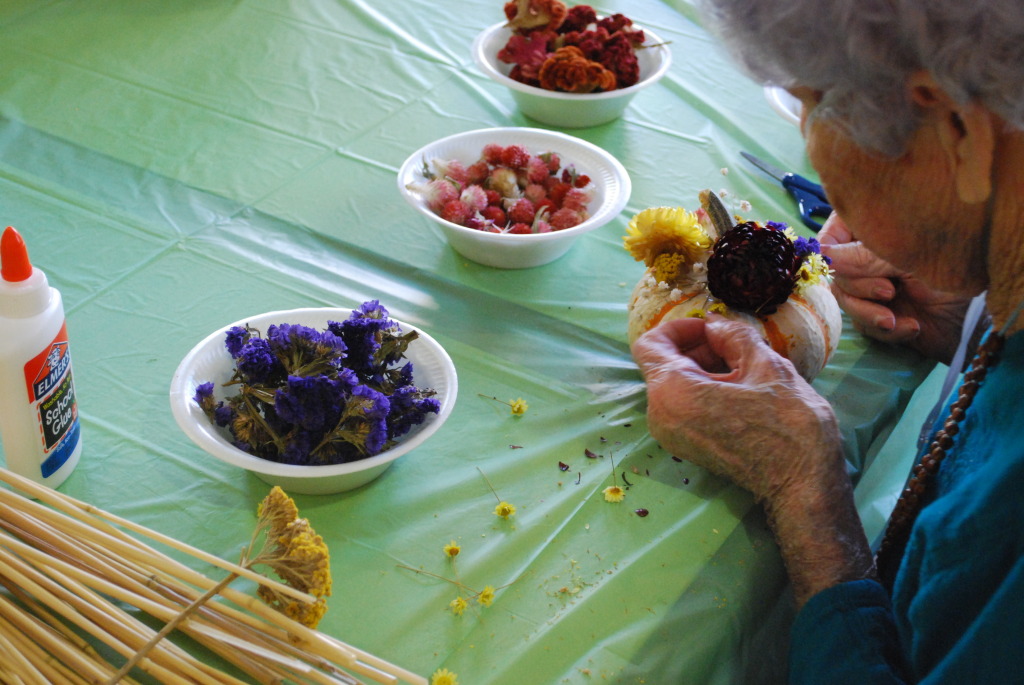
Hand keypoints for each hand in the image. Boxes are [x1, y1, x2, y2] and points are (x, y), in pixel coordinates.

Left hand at [630, 315, 840, 501]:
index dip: (680, 328)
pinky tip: (740, 390)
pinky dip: (703, 391)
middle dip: (695, 348)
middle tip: (735, 347)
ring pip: (673, 386)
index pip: (651, 343)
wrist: (802, 483)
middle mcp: (660, 415)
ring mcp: (671, 435)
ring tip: (743, 368)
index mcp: (672, 391)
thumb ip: (732, 335)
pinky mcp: (685, 447)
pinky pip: (682, 406)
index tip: (712, 329)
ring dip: (702, 369)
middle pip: (662, 364)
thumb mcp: (765, 365)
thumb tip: (712, 323)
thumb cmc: (788, 423)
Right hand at [818, 213, 970, 363]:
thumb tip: (820, 251)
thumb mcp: (907, 259)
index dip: (830, 249)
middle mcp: (873, 258)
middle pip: (837, 271)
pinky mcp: (882, 316)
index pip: (835, 232)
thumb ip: (861, 256)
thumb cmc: (953, 274)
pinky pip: (864, 324)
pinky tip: (911, 327)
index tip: (834, 262)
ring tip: (894, 319)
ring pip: (846, 301)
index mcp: (880, 231)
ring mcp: (877, 287)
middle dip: (859, 287)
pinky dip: (886, 329)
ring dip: (868, 313)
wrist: (981, 321)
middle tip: (889, 291)